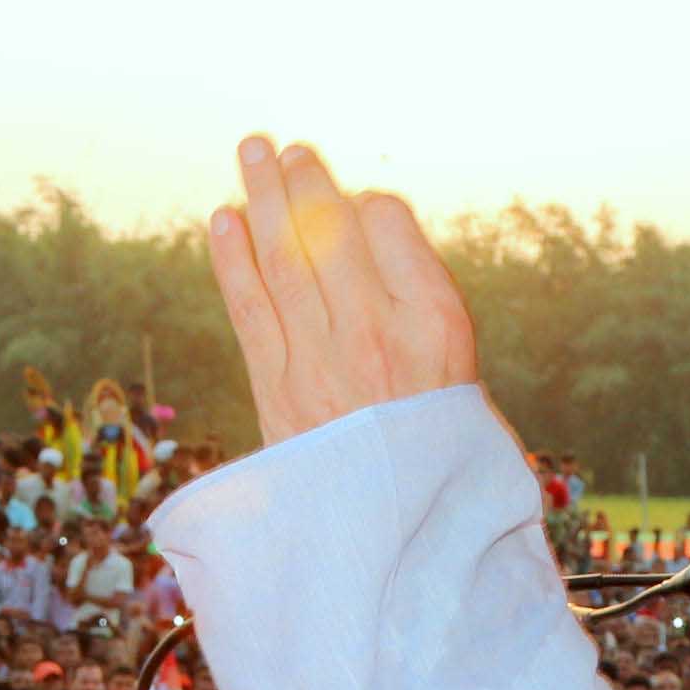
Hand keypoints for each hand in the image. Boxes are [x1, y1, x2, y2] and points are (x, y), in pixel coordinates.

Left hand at [200, 138, 474, 449]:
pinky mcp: (277, 392)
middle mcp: (377, 335)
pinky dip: (232, 261)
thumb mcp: (467, 375)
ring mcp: (321, 362)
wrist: (400, 541)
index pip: (389, 225)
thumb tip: (371, 225)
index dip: (369, 206)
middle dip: (303, 180)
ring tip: (252, 152)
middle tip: (283, 147)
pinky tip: (223, 219)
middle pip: (329, 230)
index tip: (361, 207)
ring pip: (284, 258)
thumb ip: (424, 303)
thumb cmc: (441, 452)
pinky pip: (249, 309)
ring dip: (263, 198)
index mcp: (437, 324)